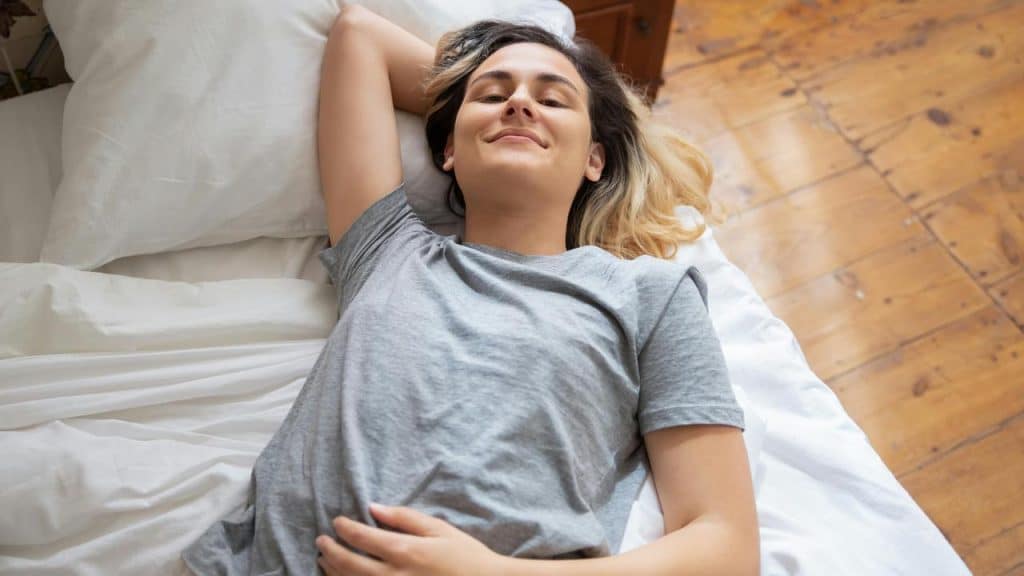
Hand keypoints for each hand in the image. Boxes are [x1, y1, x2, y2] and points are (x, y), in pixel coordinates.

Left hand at [316, 503, 506, 575]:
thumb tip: (374, 508)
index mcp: (405, 550)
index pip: (362, 537)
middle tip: (321, 541)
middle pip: (349, 564)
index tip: (337, 522)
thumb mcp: (439, 529)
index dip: (344, 528)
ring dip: (333, 571)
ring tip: (324, 560)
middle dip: (331, 551)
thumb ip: (404, 518)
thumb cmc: (465, 556)